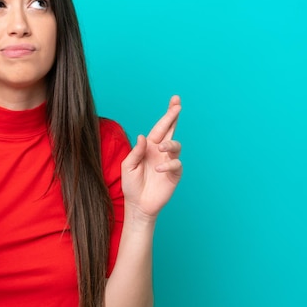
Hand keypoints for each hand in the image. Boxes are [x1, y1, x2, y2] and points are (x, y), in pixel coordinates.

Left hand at [121, 96, 182, 221]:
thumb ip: (136, 151)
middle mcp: (160, 152)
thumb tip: (143, 136)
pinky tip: (159, 169)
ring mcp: (168, 162)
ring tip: (162, 147)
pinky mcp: (174, 175)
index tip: (175, 101)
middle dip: (174, 117)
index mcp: (149, 147)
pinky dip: (168, 165)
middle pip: (170, 130)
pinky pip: (176, 165)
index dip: (167, 115)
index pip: (160, 128)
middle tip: (177, 106)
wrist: (137, 205)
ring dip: (170, 144)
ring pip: (175, 146)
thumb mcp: (128, 166)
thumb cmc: (131, 185)